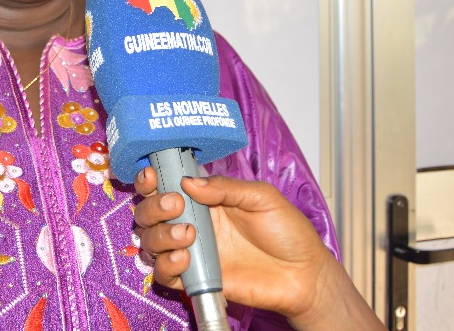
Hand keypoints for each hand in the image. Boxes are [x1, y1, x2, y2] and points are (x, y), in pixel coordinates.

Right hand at [132, 170, 382, 329]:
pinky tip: (185, 260)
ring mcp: (191, 251)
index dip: (151, 179)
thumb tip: (189, 182)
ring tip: (188, 235)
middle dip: (154, 206)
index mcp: (204, 199)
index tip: (152, 176)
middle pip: (149, 213)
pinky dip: (166, 266)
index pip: (165, 185)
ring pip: (150, 241)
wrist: (304, 274)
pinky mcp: (196, 278)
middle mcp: (191, 223)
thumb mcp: (261, 197)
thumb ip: (225, 187)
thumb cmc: (287, 232)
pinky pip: (163, 274)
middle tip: (176, 205)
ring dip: (159, 235)